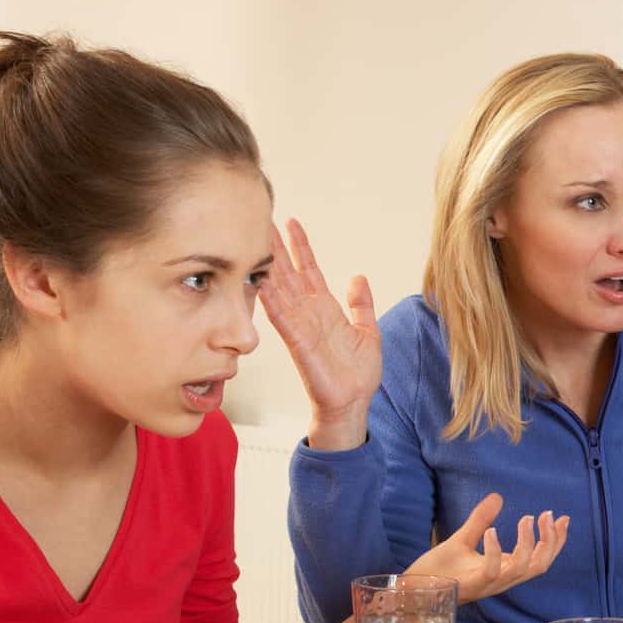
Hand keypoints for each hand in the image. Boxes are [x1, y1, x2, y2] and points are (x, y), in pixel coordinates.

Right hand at [258, 217, 383, 449]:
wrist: (353, 403)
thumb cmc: (357, 374)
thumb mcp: (367, 331)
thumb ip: (361, 304)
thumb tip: (359, 277)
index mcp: (324, 309)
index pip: (309, 270)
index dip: (300, 246)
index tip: (291, 222)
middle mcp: (308, 314)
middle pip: (287, 273)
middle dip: (276, 247)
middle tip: (262, 219)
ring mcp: (300, 326)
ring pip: (279, 289)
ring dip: (267, 266)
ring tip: (255, 241)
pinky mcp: (297, 343)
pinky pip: (281, 318)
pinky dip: (270, 299)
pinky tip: (260, 281)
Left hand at [408, 493, 568, 603]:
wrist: (414, 588)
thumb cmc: (439, 570)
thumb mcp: (463, 539)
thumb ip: (481, 519)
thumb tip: (497, 497)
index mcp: (504, 569)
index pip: (540, 558)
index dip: (555, 541)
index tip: (562, 518)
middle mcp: (501, 579)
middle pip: (540, 566)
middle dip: (550, 541)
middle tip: (547, 515)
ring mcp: (488, 584)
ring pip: (522, 570)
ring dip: (528, 544)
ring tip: (525, 518)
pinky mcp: (472, 585)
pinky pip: (492, 571)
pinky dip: (496, 551)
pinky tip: (492, 531)